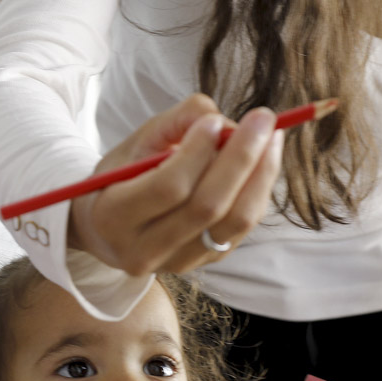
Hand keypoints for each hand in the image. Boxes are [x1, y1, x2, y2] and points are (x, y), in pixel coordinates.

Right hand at [68, 94, 284, 277]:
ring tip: (272, 137)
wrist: (110, 226)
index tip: (214, 121)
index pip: (168, 187)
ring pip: (234, 222)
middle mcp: (143, 250)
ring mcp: (177, 263)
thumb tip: (227, 124)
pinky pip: (243, 227)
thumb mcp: (136, 142)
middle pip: (207, 207)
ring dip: (261, 175)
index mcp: (113, 216)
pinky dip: (259, 190)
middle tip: (263, 118)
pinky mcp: (205, 263)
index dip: (197, 152)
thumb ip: (177, 122)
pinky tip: (264, 161)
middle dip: (241, 156)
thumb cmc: (123, 175)